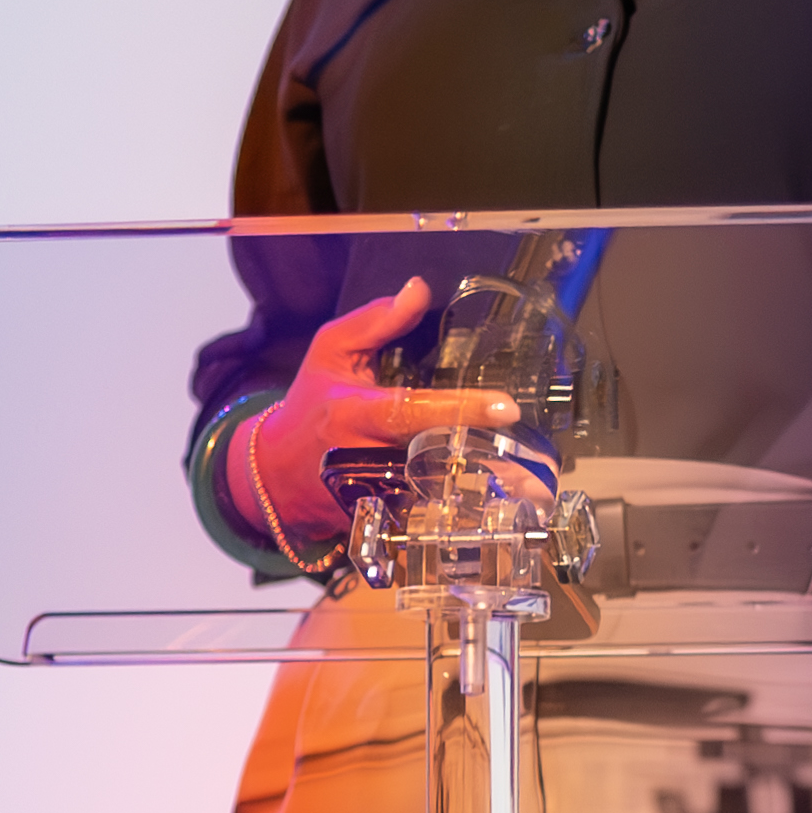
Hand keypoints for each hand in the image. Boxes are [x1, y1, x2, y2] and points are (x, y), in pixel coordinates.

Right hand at [232, 280, 510, 561]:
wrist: (276, 474)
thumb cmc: (311, 405)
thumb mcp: (330, 353)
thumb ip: (374, 322)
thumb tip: (418, 290)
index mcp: (355, 412)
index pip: (412, 410)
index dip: (460, 410)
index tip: (506, 408)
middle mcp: (364, 457)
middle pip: (435, 458)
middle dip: (484, 457)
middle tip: (535, 457)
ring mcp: (374, 495)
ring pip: (436, 495)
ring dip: (480, 488)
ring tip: (529, 482)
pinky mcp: (380, 522)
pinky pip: (426, 517)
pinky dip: (459, 510)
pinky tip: (495, 504)